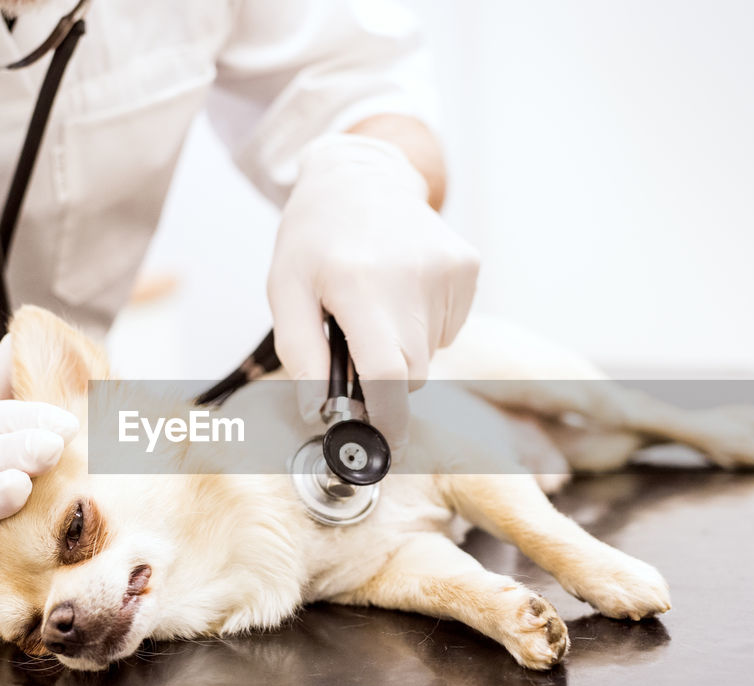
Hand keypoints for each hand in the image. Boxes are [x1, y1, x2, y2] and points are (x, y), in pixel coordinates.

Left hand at [267, 134, 478, 446]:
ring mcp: (449, 270)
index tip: (382, 441)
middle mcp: (414, 277)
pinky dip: (422, 323)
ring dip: (402, 345)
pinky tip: (400, 289)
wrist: (360, 177)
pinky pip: (446, 326)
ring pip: (430, 351)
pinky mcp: (467, 266)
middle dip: (385, 377)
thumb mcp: (286, 291)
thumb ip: (300, 356)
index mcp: (363, 285)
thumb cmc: (315, 237)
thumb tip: (316, 413)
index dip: (389, 417)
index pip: (391, 374)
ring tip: (375, 304)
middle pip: (413, 372)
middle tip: (355, 346)